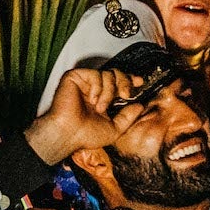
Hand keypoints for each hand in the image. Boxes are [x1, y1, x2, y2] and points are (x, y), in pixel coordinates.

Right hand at [26, 68, 146, 164]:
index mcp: (103, 99)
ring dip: (109, 92)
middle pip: (115, 74)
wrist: (68, 135)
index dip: (129, 80)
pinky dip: (98, 87)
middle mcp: (94, 89)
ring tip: (100, 107)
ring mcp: (84, 83)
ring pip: (107, 74)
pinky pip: (95, 74)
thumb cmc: (85, 135)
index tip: (139, 82)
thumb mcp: (114, 128)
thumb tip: (140, 105)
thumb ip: (128, 117)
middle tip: (125, 95)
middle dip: (125, 83)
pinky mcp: (74, 77)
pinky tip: (92, 100)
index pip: (118, 84)